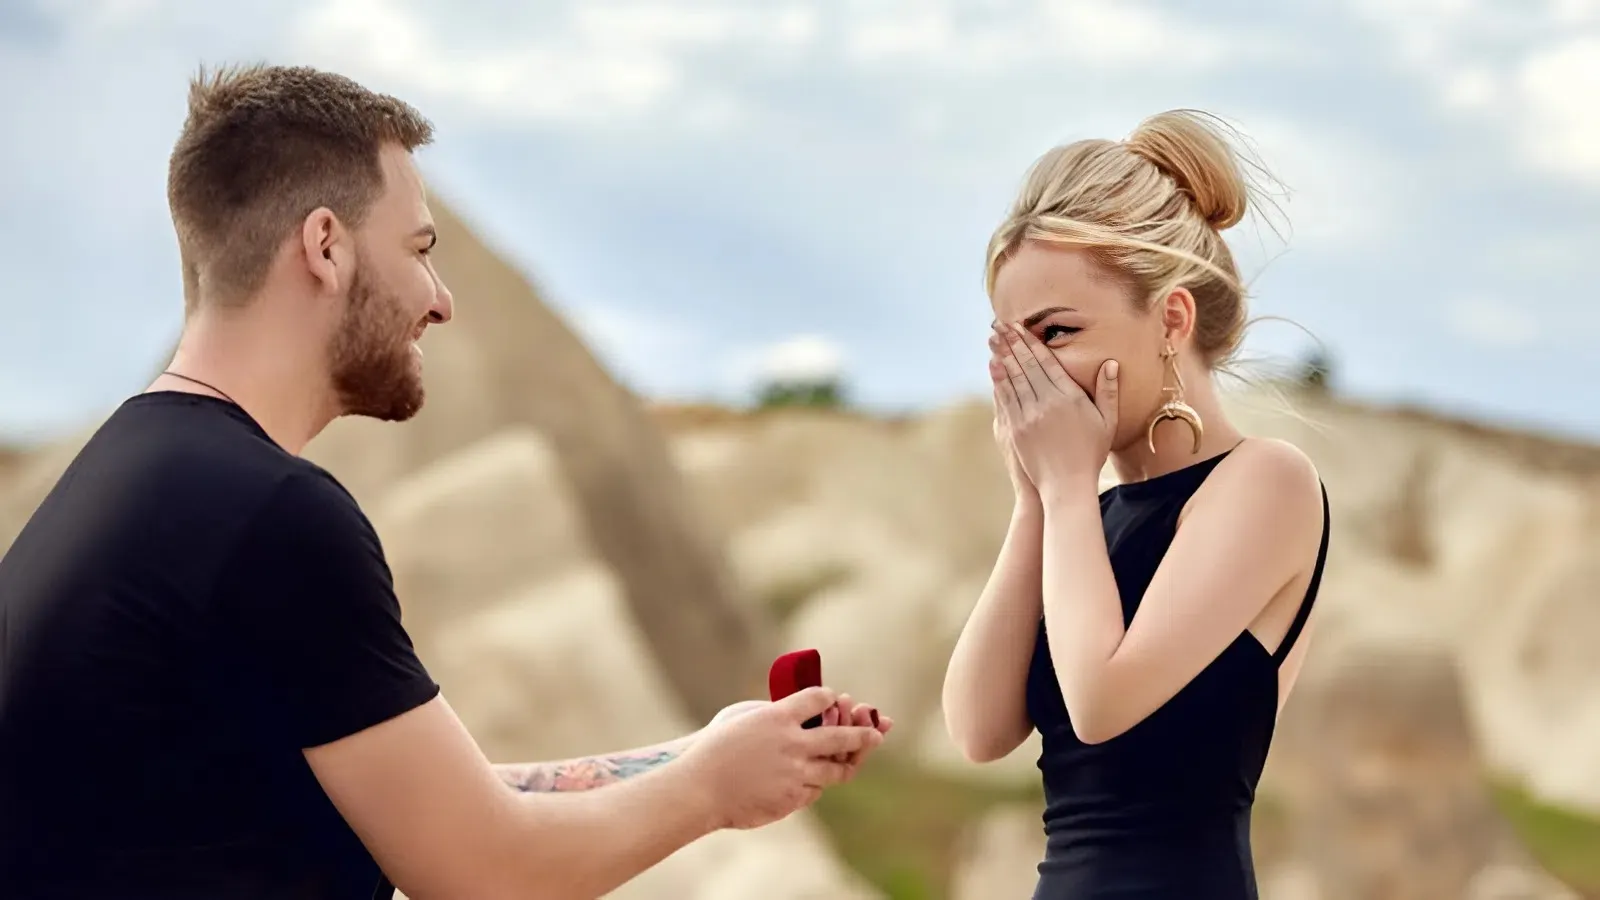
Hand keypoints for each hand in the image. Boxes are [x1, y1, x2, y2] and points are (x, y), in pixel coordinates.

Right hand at [682, 687, 883, 830]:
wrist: (699, 789)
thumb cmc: (715, 750)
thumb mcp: (742, 719)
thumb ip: (773, 715)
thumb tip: (793, 712)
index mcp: (778, 716)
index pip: (818, 698)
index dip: (829, 698)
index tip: (834, 698)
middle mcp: (793, 743)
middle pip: (841, 736)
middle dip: (863, 734)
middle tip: (877, 733)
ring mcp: (795, 773)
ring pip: (835, 770)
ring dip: (847, 765)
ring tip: (854, 763)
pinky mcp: (792, 798)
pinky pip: (814, 791)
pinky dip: (815, 785)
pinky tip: (814, 782)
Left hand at [990, 322, 1117, 493]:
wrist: (1067, 486)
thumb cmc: (1091, 454)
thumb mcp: (1107, 422)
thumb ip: (1108, 391)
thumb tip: (1111, 364)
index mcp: (1069, 398)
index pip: (1046, 363)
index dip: (1032, 343)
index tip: (1021, 327)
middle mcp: (1047, 403)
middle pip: (1026, 365)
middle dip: (1013, 343)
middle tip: (1001, 324)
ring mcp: (1029, 416)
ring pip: (1013, 379)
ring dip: (1002, 355)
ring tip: (993, 338)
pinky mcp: (1016, 430)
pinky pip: (1005, 399)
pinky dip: (999, 380)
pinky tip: (994, 366)